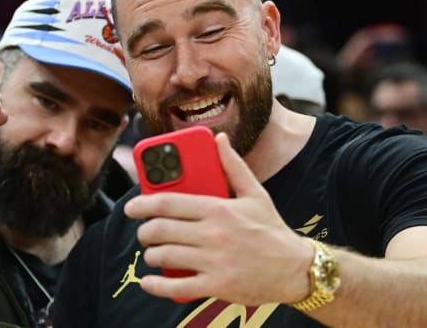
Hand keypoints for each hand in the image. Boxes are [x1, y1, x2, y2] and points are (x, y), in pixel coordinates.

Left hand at [124, 133, 313, 305]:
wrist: (296, 269)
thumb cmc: (272, 230)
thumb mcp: (256, 194)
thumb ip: (233, 166)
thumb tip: (219, 139)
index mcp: (219, 208)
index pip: (168, 203)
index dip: (142, 204)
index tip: (131, 207)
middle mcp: (213, 233)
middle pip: (161, 230)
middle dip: (145, 232)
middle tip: (145, 233)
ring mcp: (214, 261)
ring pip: (164, 256)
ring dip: (151, 255)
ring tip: (153, 253)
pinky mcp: (216, 285)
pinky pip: (177, 286)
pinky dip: (156, 285)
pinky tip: (149, 282)